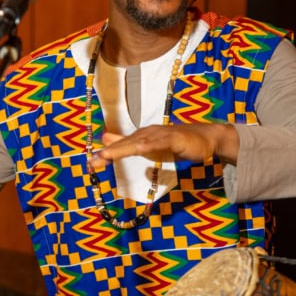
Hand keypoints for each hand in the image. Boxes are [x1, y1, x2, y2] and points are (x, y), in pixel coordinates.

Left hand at [87, 123, 237, 169]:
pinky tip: (139, 149)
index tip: (90, 163)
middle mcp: (148, 133)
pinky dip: (149, 146)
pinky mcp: (174, 138)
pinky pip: (160, 143)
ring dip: (122, 149)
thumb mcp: (150, 146)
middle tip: (93, 161)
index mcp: (142, 136)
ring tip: (107, 155)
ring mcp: (161, 135)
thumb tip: (107, 140)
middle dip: (109, 153)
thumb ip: (130, 144)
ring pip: (139, 143)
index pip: (121, 146)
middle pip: (125, 144)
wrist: (205, 138)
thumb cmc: (177, 143)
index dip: (106, 154)